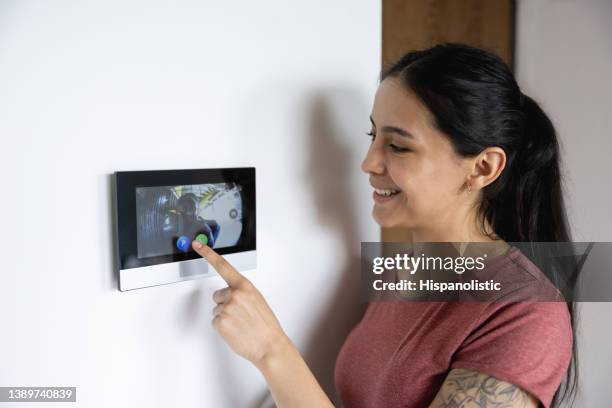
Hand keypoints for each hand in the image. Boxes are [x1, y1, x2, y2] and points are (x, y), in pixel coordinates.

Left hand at [191, 240, 291, 366]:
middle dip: (226, 304)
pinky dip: (224, 327)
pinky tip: (236, 331)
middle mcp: (234, 294)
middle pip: (218, 295)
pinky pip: (215, 321)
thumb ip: (242, 292)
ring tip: (241, 324)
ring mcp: (226, 308)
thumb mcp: (257, 300)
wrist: (269, 345)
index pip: (223, 265)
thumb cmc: (265, 325)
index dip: (208, 253)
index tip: (197, 245)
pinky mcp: (220, 322)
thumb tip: (230, 294)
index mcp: (245, 286)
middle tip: (241, 315)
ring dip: (226, 317)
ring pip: (217, 310)